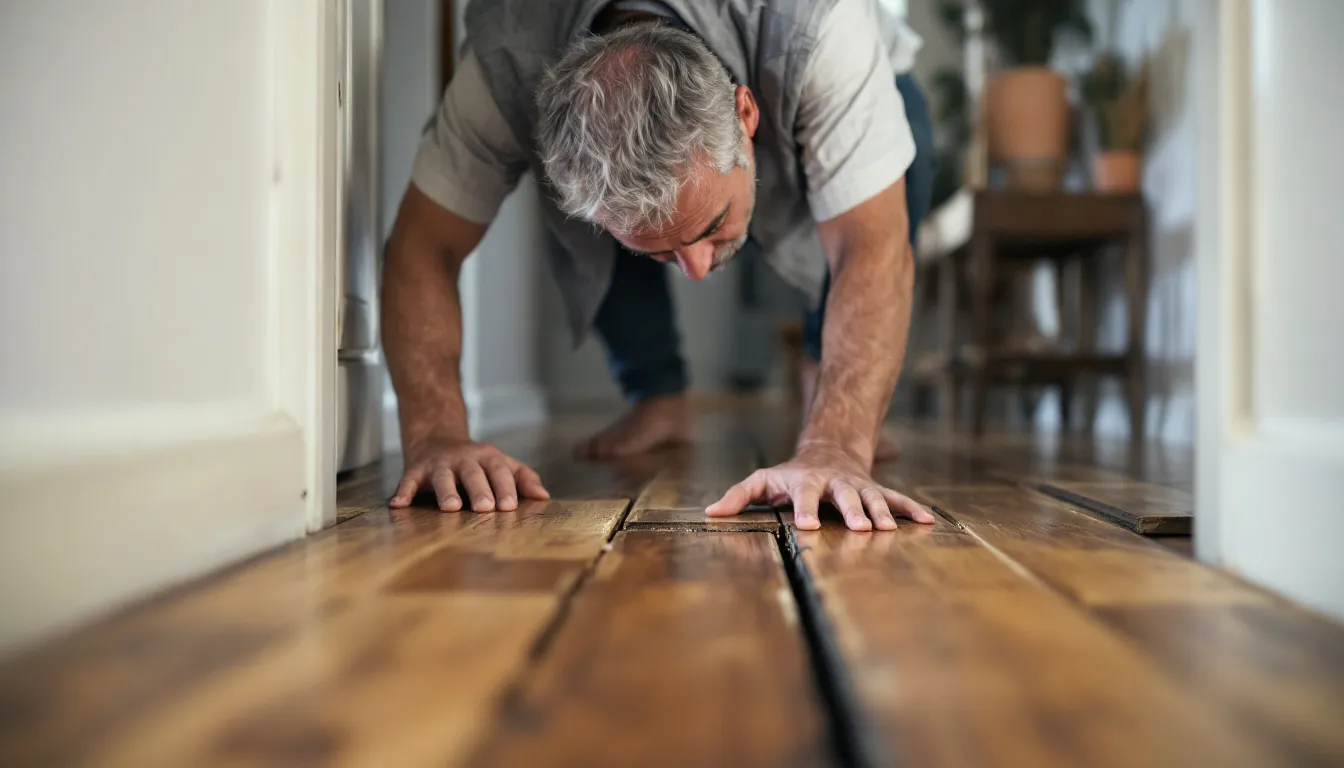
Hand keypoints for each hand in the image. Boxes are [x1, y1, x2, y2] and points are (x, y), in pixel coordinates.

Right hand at [390, 435, 548, 511]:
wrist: (437, 439)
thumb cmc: (477, 461)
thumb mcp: (502, 464)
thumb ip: (523, 478)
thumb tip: (544, 497)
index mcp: (488, 458)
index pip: (499, 471)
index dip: (505, 487)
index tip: (509, 506)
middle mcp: (464, 459)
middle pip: (473, 474)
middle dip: (479, 490)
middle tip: (485, 508)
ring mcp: (440, 464)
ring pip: (443, 476)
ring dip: (446, 491)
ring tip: (450, 507)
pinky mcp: (417, 469)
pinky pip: (409, 480)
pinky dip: (404, 491)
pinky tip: (399, 505)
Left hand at [706, 442, 934, 531]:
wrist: (828, 453)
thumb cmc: (788, 476)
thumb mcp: (762, 481)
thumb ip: (738, 495)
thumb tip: (710, 512)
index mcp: (806, 483)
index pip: (804, 496)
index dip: (805, 509)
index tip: (807, 526)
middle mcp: (835, 484)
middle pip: (845, 497)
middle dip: (853, 511)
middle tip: (861, 528)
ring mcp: (858, 487)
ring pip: (872, 498)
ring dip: (882, 513)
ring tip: (890, 529)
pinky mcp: (875, 492)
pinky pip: (896, 499)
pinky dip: (911, 509)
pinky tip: (928, 521)